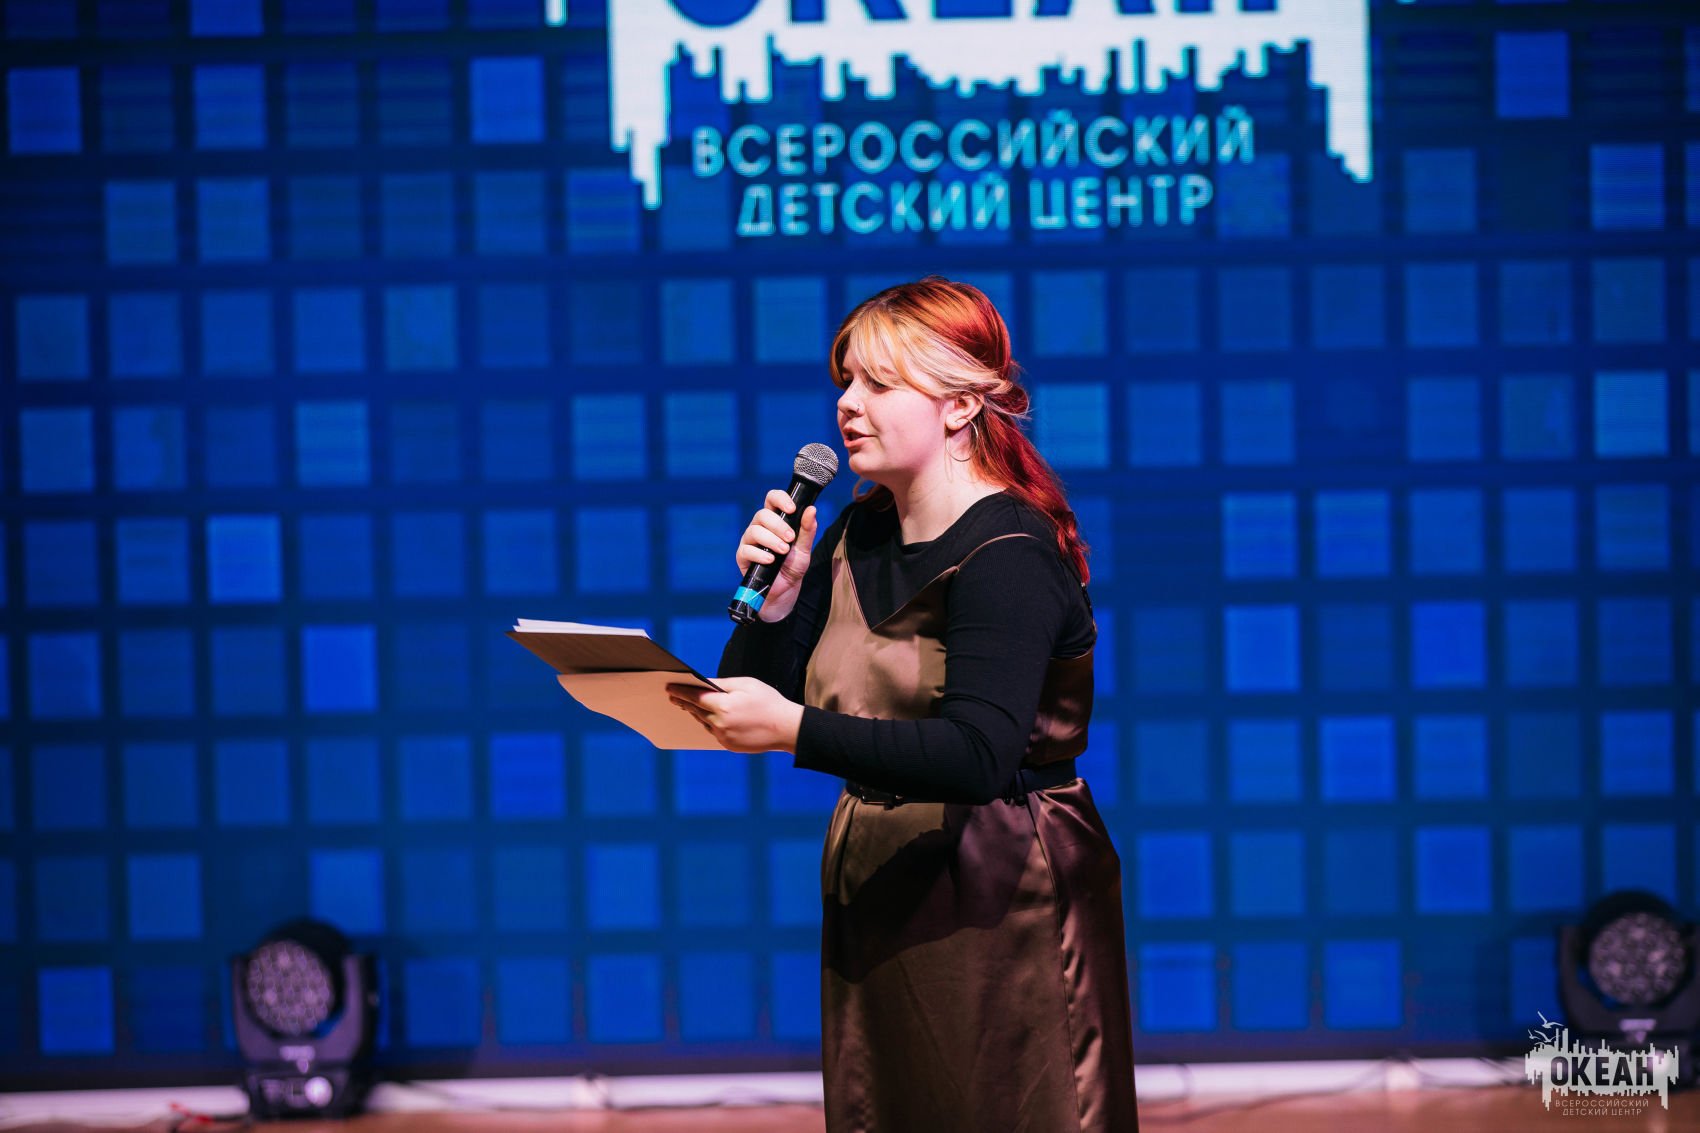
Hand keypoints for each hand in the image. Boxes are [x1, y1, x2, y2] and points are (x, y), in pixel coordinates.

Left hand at [667, 677, 803, 753]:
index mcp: (724, 706)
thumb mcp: (747, 684)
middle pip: (696, 710)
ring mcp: (724, 737)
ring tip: (688, 704)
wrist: (787, 729)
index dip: (680, 691)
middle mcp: (720, 724)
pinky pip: (714, 732)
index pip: (695, 697)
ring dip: (696, 712)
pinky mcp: (729, 745)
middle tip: (673, 695)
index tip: (669, 687)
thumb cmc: (769, 703)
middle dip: (684, 702)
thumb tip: (705, 683)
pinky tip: (708, 716)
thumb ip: (723, 684)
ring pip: (704, 722)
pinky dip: (710, 723)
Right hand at [734, 491, 818, 622]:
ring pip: (754, 530)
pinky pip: (747, 549)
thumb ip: (807, 530)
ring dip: (771, 540)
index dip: (780, 499)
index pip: (772, 499)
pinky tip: (770, 560)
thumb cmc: (793, 566)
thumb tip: (811, 509)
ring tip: (783, 551)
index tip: (792, 509)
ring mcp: (749, 541)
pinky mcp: (743, 556)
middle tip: (791, 538)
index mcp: (775, 520)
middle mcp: (760, 527)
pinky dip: (760, 554)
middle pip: (762, 514)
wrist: (785, 591)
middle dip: (778, 525)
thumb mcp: (804, 548)